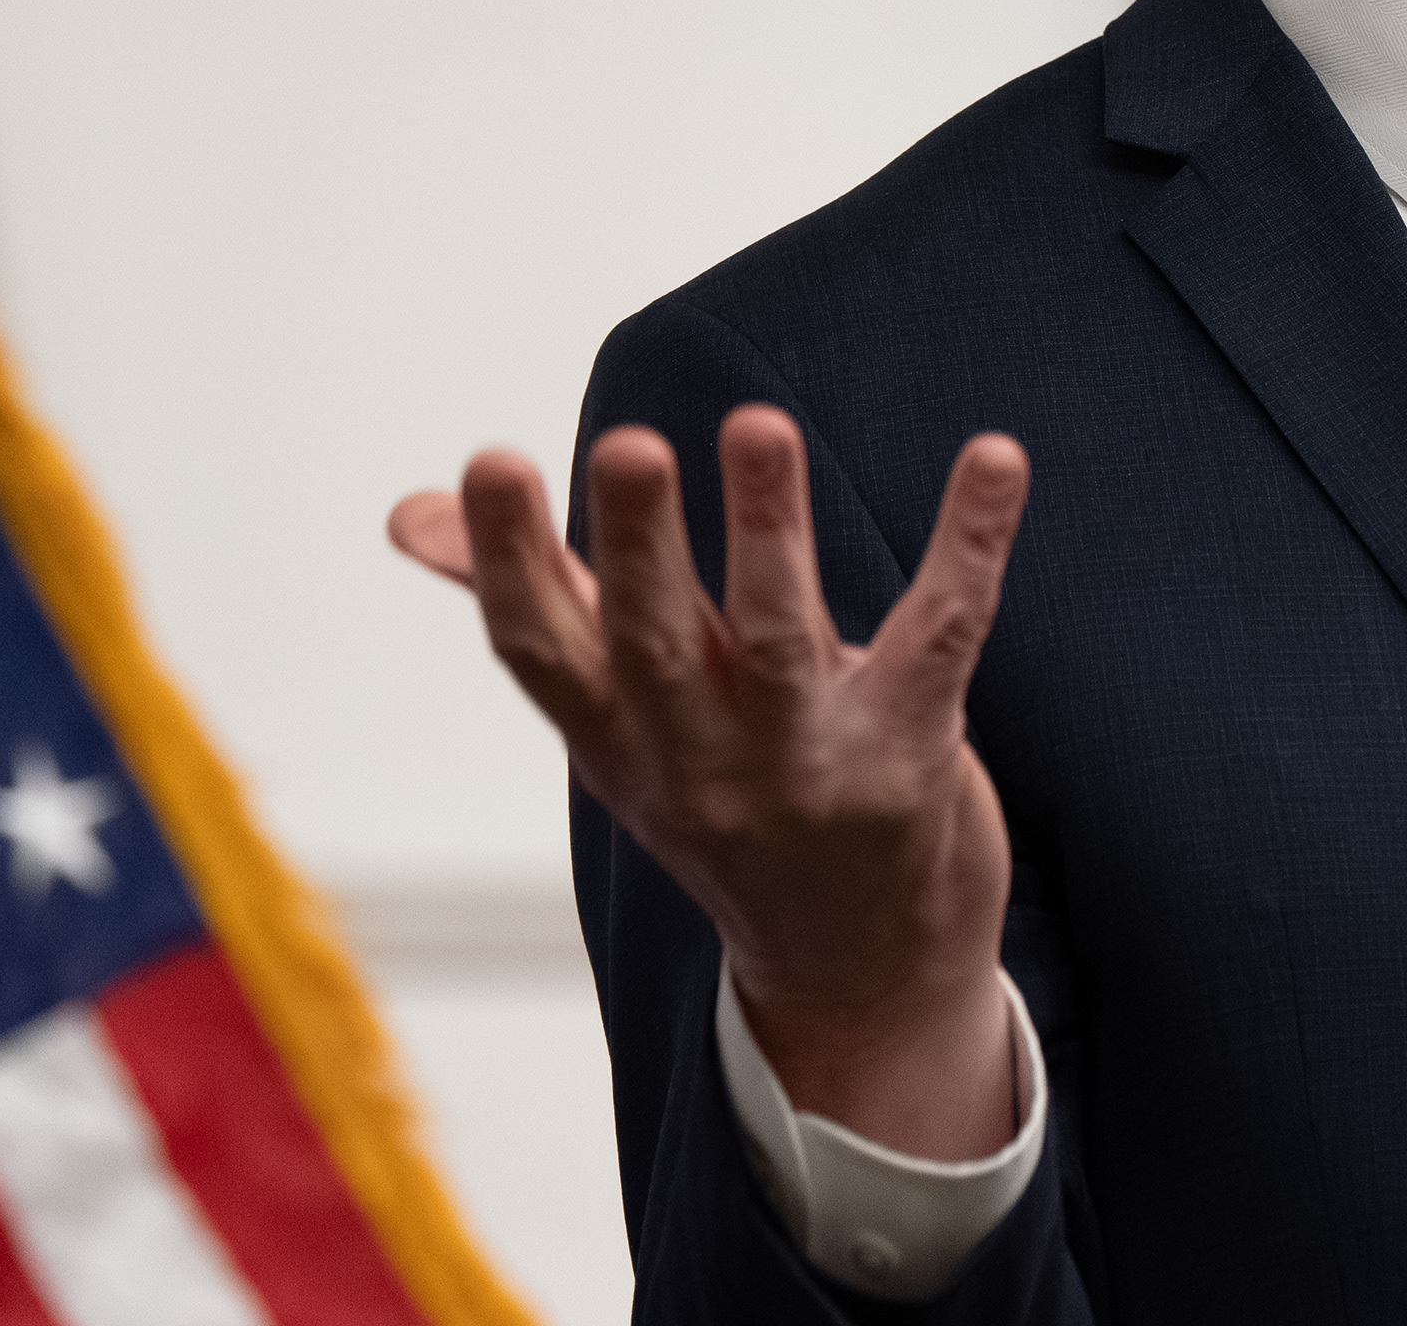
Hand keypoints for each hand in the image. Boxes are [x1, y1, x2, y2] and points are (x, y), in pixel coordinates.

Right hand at [387, 406, 1029, 1155]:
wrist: (861, 980)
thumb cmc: (737, 812)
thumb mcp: (627, 729)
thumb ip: (544, 605)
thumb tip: (409, 513)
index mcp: (618, 743)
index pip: (542, 653)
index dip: (509, 562)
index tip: (490, 461)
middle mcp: (700, 764)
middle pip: (657, 647)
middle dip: (637, 545)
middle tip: (626, 443)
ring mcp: (807, 771)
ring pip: (782, 643)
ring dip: (769, 532)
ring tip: (759, 427)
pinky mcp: (911, 763)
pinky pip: (941, 634)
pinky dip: (969, 541)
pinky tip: (997, 455)